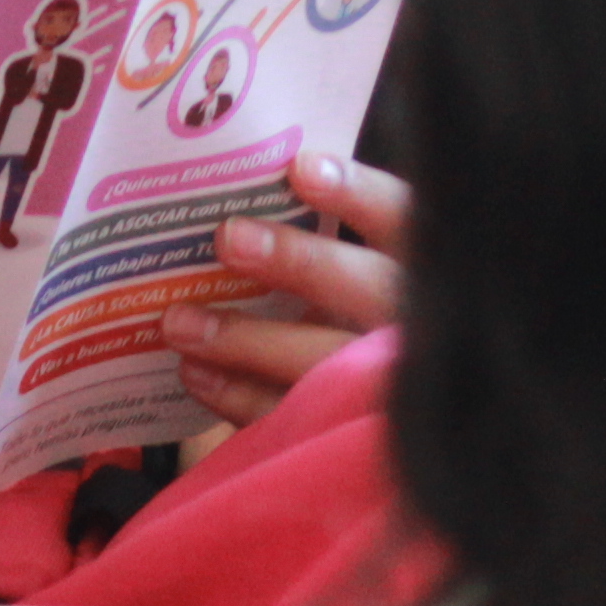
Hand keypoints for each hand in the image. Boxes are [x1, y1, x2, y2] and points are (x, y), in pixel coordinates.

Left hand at [164, 151, 410, 429]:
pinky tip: (194, 372)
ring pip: (324, 363)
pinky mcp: (350, 438)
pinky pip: (294, 417)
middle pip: (368, 289)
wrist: (411, 424)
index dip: (358, 194)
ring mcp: (386, 388)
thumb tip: (250, 190)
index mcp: (428, 268)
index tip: (300, 168)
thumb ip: (328, 237)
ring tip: (178, 320)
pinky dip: (239, 396)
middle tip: (228, 237)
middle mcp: (416, 327)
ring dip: (245, 340)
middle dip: (299, 262)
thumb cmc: (360, 317)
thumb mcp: (367, 271)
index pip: (403, 221)